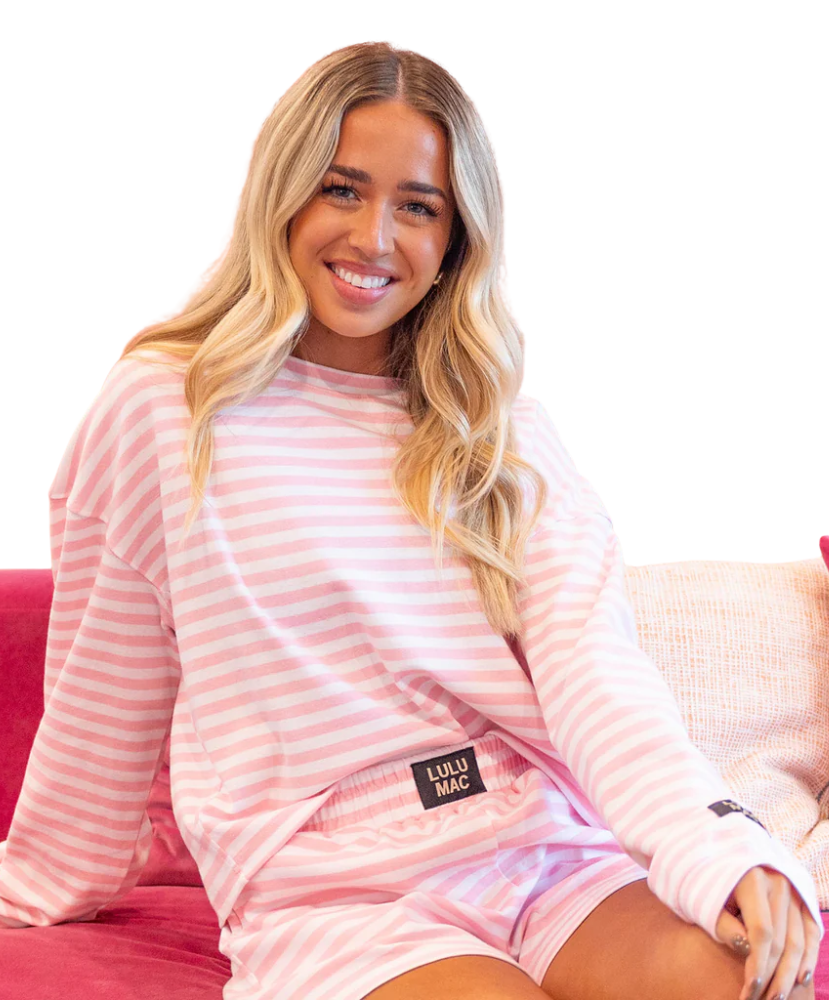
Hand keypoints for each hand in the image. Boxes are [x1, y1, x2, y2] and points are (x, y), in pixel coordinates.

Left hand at [715, 865, 820, 998]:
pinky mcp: (803, 898)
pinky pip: (811, 932)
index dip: (757, 964)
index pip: (761, 931)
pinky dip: (808, 957)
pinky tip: (801, 979)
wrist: (721, 850)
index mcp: (753, 879)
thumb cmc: (708, 879)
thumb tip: (748, 953)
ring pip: (798, 941)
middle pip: (781, 940)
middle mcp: (779, 883)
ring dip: (789, 974)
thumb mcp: (707, 899)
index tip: (749, 990)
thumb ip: (724, 926)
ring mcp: (794, 890)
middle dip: (771, 976)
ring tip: (776, 997)